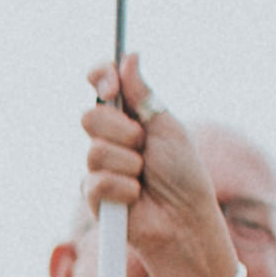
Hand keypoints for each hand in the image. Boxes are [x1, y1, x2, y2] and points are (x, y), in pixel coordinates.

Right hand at [81, 54, 248, 276]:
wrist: (185, 220)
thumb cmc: (184, 175)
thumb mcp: (166, 126)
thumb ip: (142, 93)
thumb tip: (130, 56)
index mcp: (129, 117)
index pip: (101, 85)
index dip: (100, 79)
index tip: (110, 84)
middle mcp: (111, 139)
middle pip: (91, 117)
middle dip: (121, 131)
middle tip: (143, 146)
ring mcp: (100, 167)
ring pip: (94, 151)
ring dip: (127, 163)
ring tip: (144, 177)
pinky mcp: (94, 196)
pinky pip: (95, 181)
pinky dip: (122, 188)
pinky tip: (136, 197)